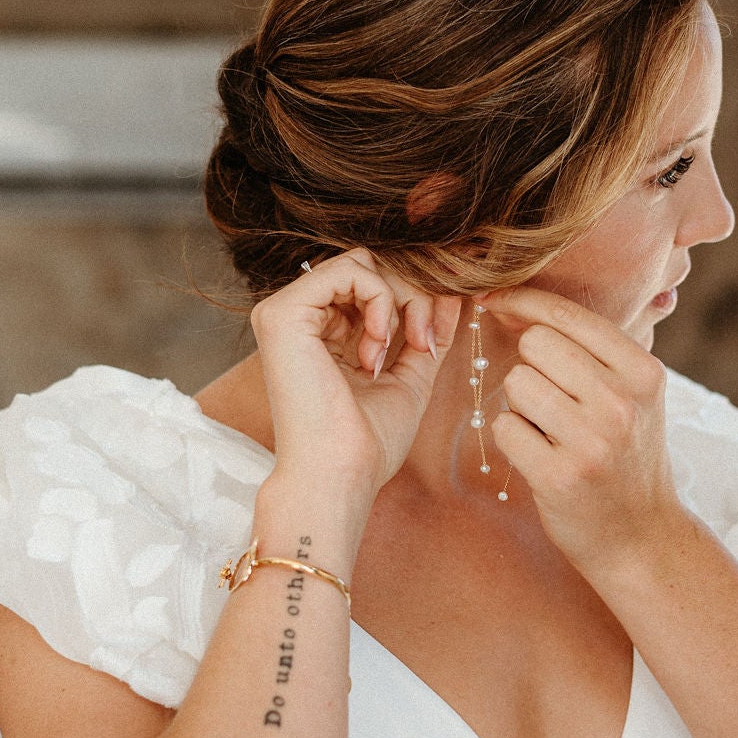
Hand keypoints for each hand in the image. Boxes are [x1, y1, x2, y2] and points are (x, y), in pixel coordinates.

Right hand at [250, 249, 463, 498]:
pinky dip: (380, 298)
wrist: (340, 474)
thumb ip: (425, 333)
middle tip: (422, 341)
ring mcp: (285, 312)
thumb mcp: (409, 377)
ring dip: (398, 300)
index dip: (411, 301)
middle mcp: (298, 318)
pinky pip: (349, 269)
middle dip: (410, 297)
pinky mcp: (283, 312)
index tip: (428, 342)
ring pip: (361, 263)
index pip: (369, 285)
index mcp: (319, 334)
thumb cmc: (367, 442)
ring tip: (396, 348)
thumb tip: (453, 296)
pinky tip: (377, 343)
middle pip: (368, 267)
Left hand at [481, 287, 680, 570]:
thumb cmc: (625, 454)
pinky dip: (513, 438)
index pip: (567, 315)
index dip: (521, 302)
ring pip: (515, 383)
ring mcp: (592, 441)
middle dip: (530, 366)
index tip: (493, 301)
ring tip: (551, 431)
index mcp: (643, 372)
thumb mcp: (632, 395)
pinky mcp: (560, 476)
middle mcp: (622, 402)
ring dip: (520, 404)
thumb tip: (509, 303)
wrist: (641, 536)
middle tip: (551, 400)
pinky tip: (540, 455)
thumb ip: (587, 349)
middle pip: (535, 345)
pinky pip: (504, 427)